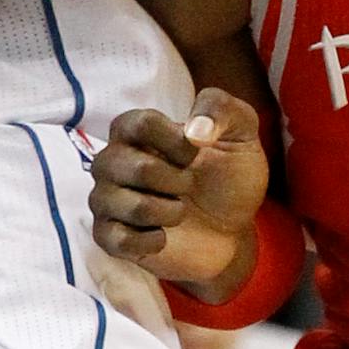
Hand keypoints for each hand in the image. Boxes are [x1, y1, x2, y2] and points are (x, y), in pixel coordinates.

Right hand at [90, 87, 268, 294]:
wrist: (232, 227)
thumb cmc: (229, 173)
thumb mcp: (240, 131)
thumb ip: (221, 109)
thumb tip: (195, 129)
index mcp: (136, 130)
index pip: (138, 123)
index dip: (176, 142)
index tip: (196, 154)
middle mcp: (113, 161)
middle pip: (128, 164)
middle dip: (175, 179)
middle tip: (191, 185)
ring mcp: (107, 200)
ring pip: (124, 203)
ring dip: (169, 210)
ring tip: (181, 210)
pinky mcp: (109, 237)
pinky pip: (117, 239)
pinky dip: (153, 240)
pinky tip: (166, 236)